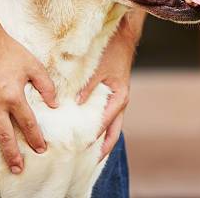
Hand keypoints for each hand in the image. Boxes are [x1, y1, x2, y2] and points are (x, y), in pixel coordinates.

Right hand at [0, 27, 56, 173]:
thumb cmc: (9, 52)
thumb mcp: (34, 66)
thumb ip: (46, 86)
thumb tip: (55, 104)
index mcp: (14, 97)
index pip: (28, 123)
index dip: (36, 138)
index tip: (40, 150)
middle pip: (3, 135)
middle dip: (11, 154)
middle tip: (16, 169)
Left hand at [76, 10, 144, 161]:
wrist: (123, 38)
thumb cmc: (112, 52)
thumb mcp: (98, 69)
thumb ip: (88, 87)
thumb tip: (76, 103)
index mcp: (119, 98)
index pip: (106, 123)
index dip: (94, 136)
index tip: (81, 146)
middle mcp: (121, 102)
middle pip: (113, 131)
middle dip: (103, 147)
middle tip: (90, 161)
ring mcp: (118, 99)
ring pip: (112, 125)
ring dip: (103, 137)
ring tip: (90, 151)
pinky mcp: (113, 95)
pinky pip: (109, 115)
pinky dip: (102, 125)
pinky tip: (89, 129)